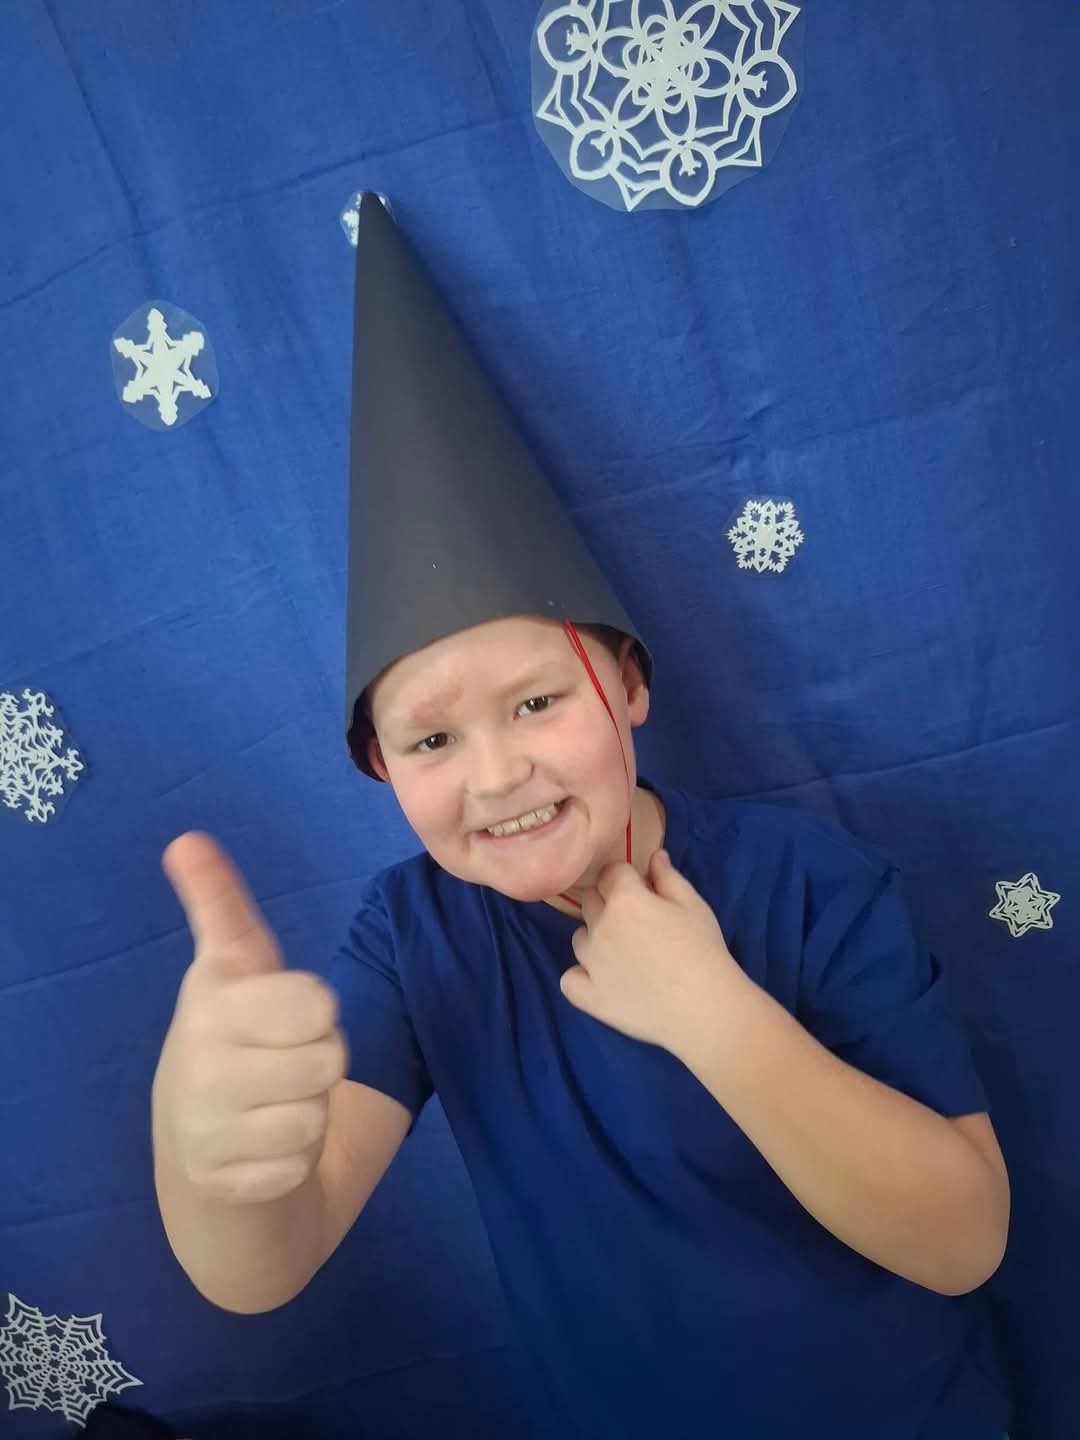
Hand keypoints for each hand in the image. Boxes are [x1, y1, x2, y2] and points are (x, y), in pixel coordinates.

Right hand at [154, 833, 347, 1204]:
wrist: (195, 1147)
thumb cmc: (232, 1037)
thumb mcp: (231, 967)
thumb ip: (221, 906)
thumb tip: (188, 839)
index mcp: (211, 1001)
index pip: (312, 1000)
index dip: (315, 1006)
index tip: (290, 1007)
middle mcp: (200, 1061)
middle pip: (329, 1055)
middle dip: (322, 1056)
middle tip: (286, 1057)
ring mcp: (206, 1127)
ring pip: (317, 1112)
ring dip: (310, 1110)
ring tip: (273, 1100)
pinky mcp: (224, 1182)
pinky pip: (300, 1162)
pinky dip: (293, 1158)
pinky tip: (263, 1146)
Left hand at [560, 849, 743, 1053]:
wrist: (704, 1007)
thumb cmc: (704, 950)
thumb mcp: (693, 905)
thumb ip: (668, 877)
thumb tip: (654, 856)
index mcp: (625, 899)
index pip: (610, 873)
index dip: (626, 878)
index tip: (642, 890)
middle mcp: (600, 927)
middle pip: (591, 902)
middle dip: (609, 903)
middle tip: (637, 921)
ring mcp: (590, 963)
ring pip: (579, 938)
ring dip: (596, 938)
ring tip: (624, 953)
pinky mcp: (590, 996)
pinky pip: (569, 979)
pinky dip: (581, 976)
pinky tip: (602, 979)